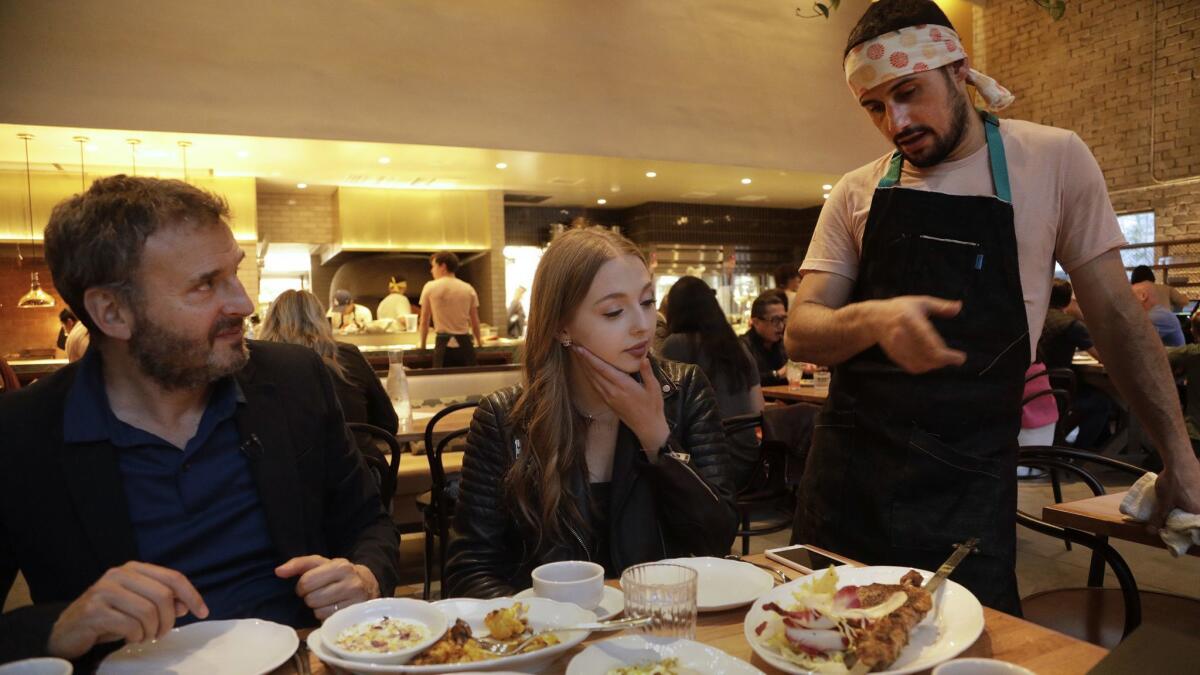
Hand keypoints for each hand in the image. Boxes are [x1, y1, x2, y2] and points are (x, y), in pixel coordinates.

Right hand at [47, 562, 206, 658]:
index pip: (172, 577)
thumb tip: (186, 604)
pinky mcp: (94, 610)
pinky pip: (130, 625)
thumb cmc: (108, 618)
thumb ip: (163, 602)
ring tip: (144, 637)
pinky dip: (136, 637)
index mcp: (133, 569)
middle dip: (169, 620)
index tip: (203, 613)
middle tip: (162, 634)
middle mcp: (118, 574)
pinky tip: (130, 638)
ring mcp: (104, 591)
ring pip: (148, 612)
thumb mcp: (138, 607)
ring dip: (152, 631)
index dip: (192, 595)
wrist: (67, 632)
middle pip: (163, 596)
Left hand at [276, 556, 379, 620]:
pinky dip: (325, 616)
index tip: (309, 586)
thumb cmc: (337, 574)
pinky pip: (326, 621)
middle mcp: (351, 582)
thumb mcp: (321, 564)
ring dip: (317, 608)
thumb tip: (278, 571)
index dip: (302, 586)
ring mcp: (355, 600)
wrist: (366, 584)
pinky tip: (332, 609)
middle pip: (311, 598)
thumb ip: (298, 564)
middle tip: (319, 593)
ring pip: (318, 611)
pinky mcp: (354, 615)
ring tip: (326, 601)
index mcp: (340, 566)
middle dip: (310, 597)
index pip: (306, 581)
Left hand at [573, 346, 669, 459]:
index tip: (581, 349)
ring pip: (592, 380)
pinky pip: (595, 387)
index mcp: (623, 385)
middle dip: (583, 360)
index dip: (590, 358)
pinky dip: (589, 377)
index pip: (602, 369)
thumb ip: (647, 372)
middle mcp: (612, 391)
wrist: (647, 427)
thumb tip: (644, 358)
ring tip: (578, 356)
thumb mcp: (654, 388)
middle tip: (575, 347)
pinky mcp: (608, 402)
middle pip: (593, 373)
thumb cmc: (652, 407)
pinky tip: (586, 371)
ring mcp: (608, 398)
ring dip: (584, 367)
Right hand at [873, 296, 966, 373]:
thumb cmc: (901, 308)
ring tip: (944, 359)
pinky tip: (932, 362)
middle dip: (944, 361)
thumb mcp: (920, 302)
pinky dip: (925, 367)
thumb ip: (941, 306)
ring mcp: (897, 347)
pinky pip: (912, 367)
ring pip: (921, 364)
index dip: (946, 354)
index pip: (930, 342)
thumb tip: (959, 307)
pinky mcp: (894, 355)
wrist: (874, 319)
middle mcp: (902, 335)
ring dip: (936, 365)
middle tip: (955, 358)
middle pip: (927, 356)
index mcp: (910, 319)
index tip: (961, 358)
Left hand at [1151, 456, 1199, 530]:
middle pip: (1194, 520)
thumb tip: (1151, 531)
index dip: (1184, 532)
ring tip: (1173, 510)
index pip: (1194, 529)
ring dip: (1185, 511)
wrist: (1180, 459)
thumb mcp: (1164, 502)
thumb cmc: (1174, 482)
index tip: (1174, 533)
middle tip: (1170, 522)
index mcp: (1199, 512)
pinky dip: (1188, 502)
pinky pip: (1195, 500)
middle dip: (1183, 522)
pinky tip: (1179, 499)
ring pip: (1194, 509)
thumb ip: (1159, 518)